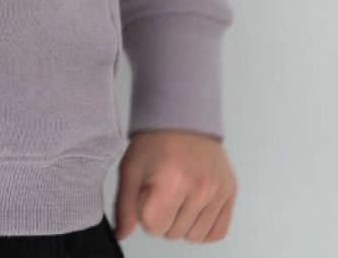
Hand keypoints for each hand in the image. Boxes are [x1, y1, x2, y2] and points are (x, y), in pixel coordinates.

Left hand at [112, 129, 236, 243]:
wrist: (182, 116)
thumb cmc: (154, 141)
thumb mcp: (130, 169)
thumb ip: (124, 205)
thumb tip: (121, 234)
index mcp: (171, 182)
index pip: (153, 227)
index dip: (145, 212)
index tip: (147, 193)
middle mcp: (199, 189)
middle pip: (173, 234)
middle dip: (163, 216)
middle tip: (162, 190)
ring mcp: (218, 191)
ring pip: (194, 236)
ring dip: (182, 223)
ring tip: (177, 196)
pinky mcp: (230, 191)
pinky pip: (217, 232)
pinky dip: (203, 226)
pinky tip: (193, 208)